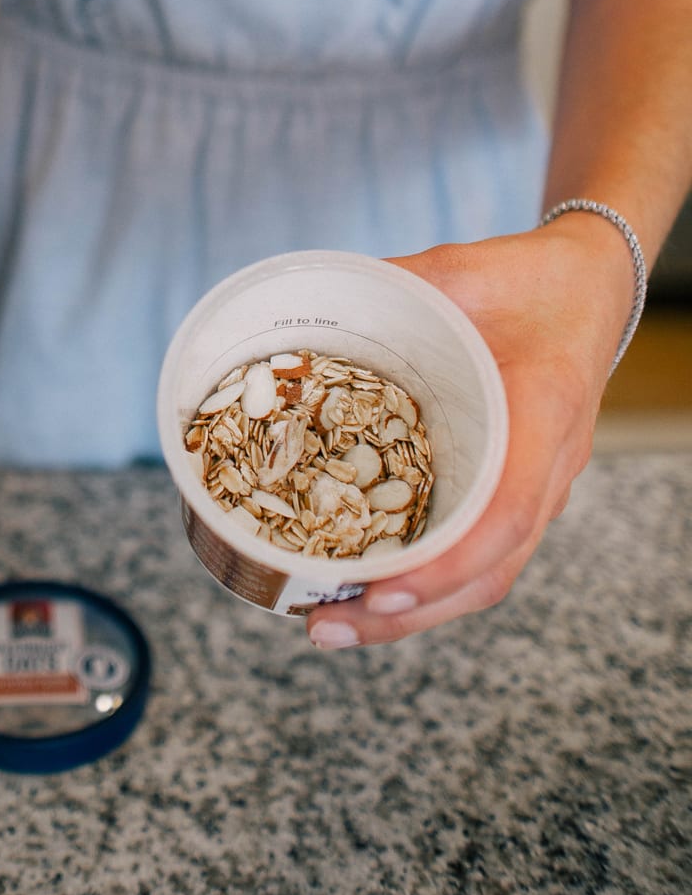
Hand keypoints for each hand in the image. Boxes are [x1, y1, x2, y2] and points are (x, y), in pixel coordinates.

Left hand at [304, 220, 633, 648]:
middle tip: (321, 625)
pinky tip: (357, 591)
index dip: (447, 561)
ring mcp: (531, 487)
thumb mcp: (461, 269)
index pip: (507, 511)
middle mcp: (546, 467)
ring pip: (479, 576)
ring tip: (325, 625)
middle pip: (487, 571)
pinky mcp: (507, 490)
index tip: (383, 590)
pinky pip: (471, 553)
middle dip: (405, 612)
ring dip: (406, 613)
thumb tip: (310, 302)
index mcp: (544, 412)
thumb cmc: (526, 280)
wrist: (583, 290)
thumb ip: (395, 285)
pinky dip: (418, 583)